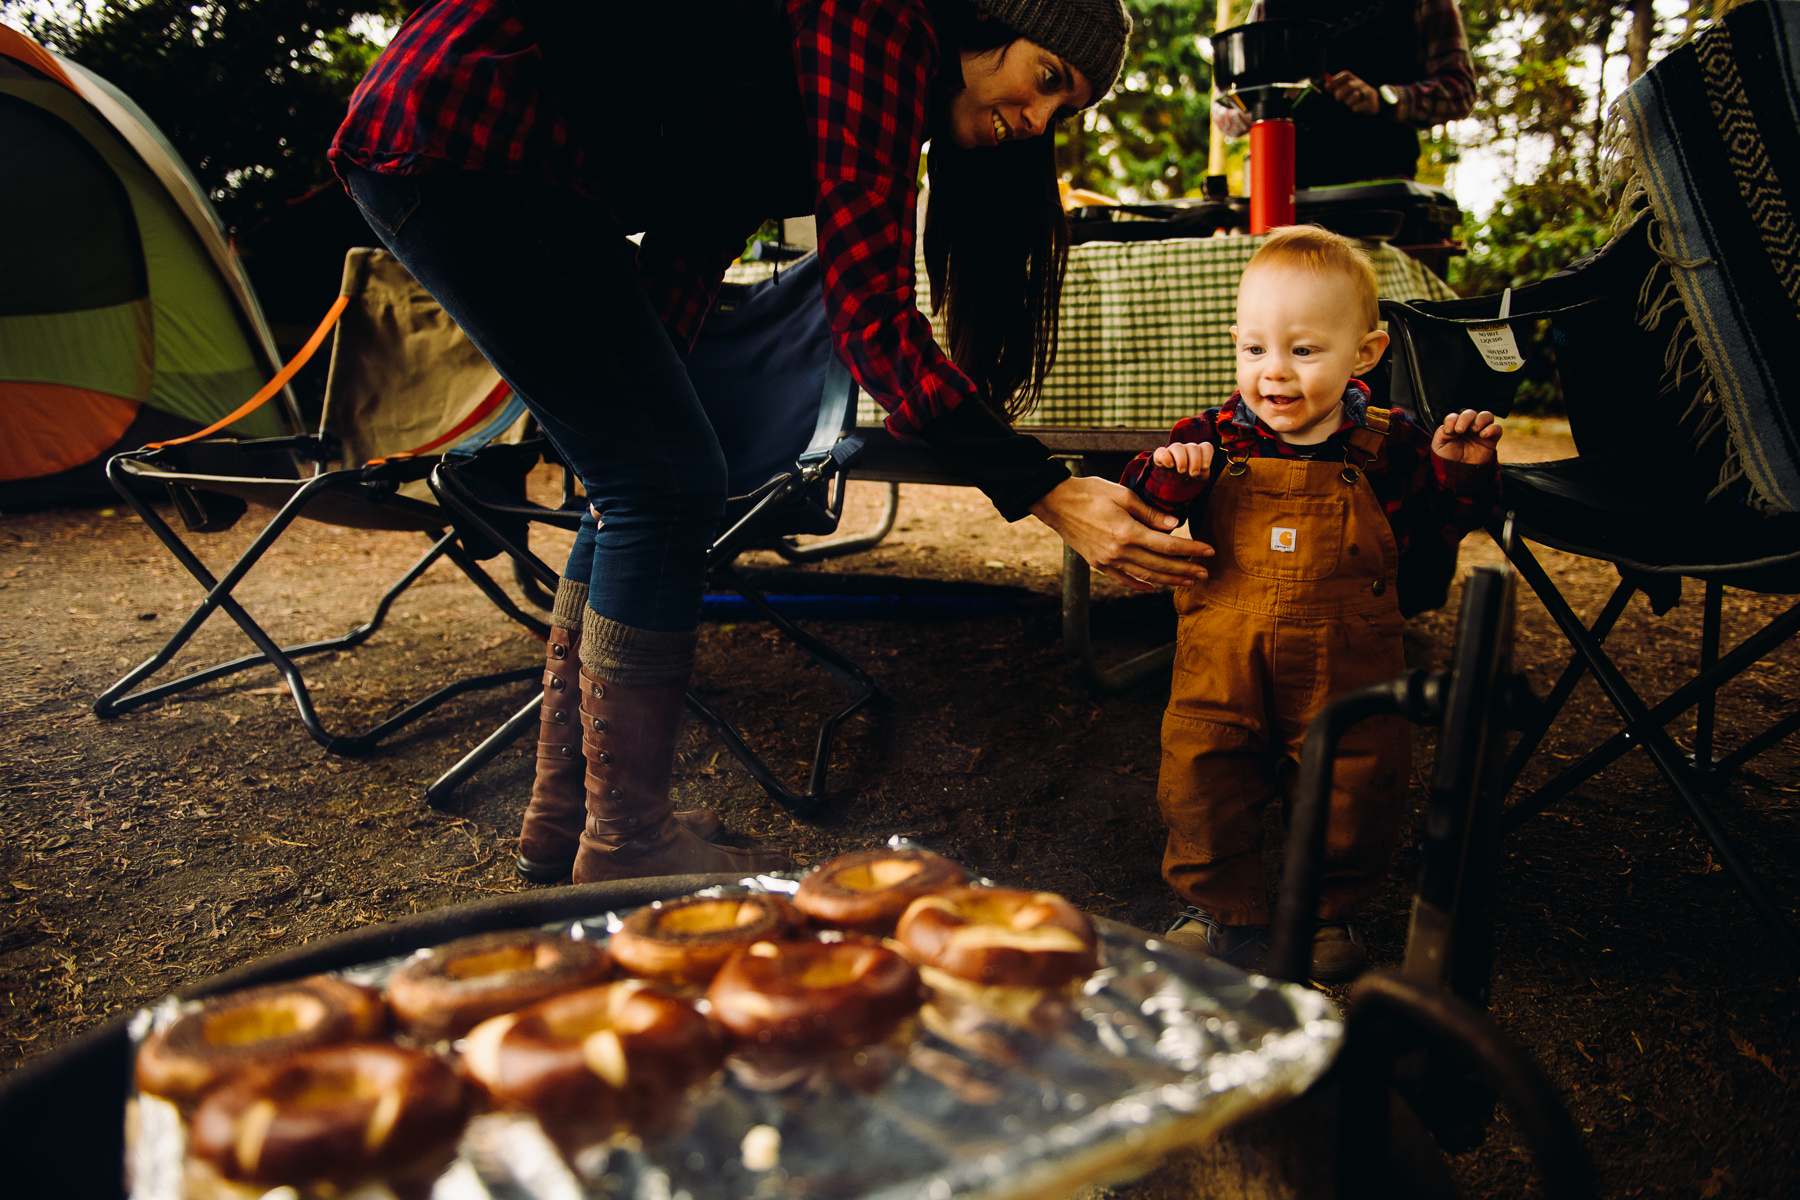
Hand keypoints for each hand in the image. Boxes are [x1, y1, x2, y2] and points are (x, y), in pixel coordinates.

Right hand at [1028, 475, 1213, 592]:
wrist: (1056, 502)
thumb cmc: (1090, 492)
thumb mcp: (1123, 495)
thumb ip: (1150, 513)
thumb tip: (1175, 526)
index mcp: (1127, 532)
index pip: (1168, 545)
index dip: (1191, 550)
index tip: (1208, 551)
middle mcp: (1119, 551)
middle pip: (1160, 565)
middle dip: (1186, 570)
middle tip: (1205, 572)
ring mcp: (1107, 561)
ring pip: (1145, 576)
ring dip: (1169, 580)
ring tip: (1188, 581)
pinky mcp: (1098, 564)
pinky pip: (1123, 580)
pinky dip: (1140, 585)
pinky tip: (1153, 587)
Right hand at [1151, 440, 1214, 481]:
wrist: (1175, 476)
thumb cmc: (1190, 473)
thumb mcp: (1200, 475)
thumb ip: (1203, 472)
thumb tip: (1201, 469)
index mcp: (1198, 451)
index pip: (1206, 447)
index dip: (1207, 456)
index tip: (1204, 467)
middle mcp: (1186, 448)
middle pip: (1193, 447)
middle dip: (1195, 461)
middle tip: (1193, 473)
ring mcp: (1173, 450)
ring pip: (1177, 447)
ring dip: (1181, 459)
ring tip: (1182, 471)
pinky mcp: (1161, 454)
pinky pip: (1161, 452)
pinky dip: (1166, 458)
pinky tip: (1170, 466)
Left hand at [1324, 71, 1381, 115]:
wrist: (1375, 103)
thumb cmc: (1358, 96)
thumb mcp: (1348, 91)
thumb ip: (1337, 88)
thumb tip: (1326, 85)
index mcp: (1356, 80)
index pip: (1347, 74)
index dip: (1337, 79)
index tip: (1328, 86)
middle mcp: (1362, 84)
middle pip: (1349, 85)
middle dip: (1340, 92)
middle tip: (1337, 98)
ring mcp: (1367, 93)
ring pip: (1355, 95)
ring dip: (1348, 101)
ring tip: (1348, 103)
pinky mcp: (1370, 102)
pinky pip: (1359, 105)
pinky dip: (1354, 108)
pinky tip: (1355, 108)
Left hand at [1432, 409, 1502, 465]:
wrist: (1460, 471)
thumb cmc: (1449, 458)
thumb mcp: (1438, 446)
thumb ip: (1441, 433)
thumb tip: (1451, 427)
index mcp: (1455, 426)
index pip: (1455, 416)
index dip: (1451, 420)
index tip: (1448, 431)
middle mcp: (1469, 426)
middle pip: (1471, 413)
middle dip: (1465, 418)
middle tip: (1460, 430)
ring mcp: (1481, 431)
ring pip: (1486, 416)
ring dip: (1480, 419)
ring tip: (1474, 429)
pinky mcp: (1491, 439)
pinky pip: (1497, 428)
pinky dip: (1492, 428)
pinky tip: (1483, 435)